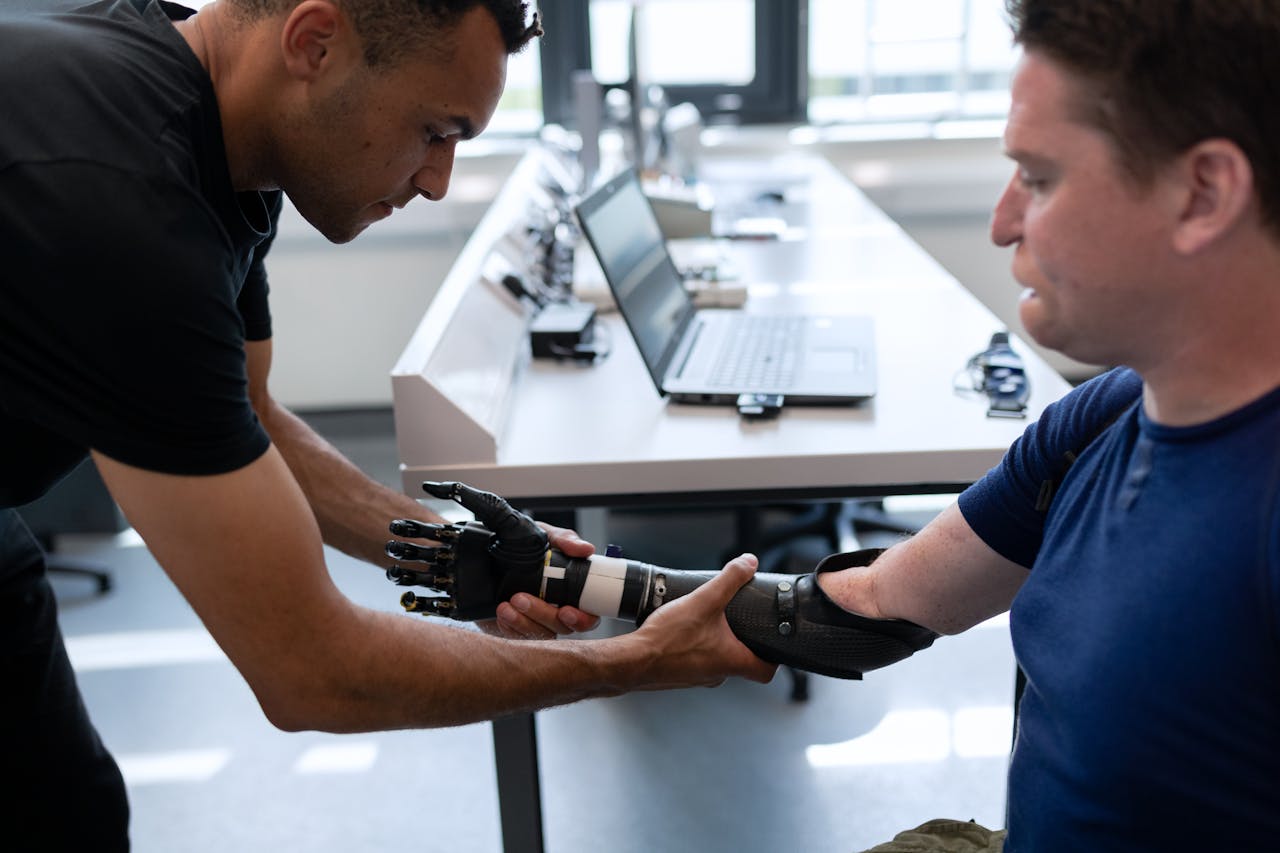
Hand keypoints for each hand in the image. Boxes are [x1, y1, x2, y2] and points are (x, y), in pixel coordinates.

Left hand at [485, 521, 601, 639]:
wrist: (493, 554)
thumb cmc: (527, 545)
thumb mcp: (545, 536)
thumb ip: (565, 540)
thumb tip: (585, 549)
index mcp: (574, 592)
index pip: (588, 616)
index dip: (582, 619)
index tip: (566, 611)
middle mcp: (559, 610)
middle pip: (562, 627)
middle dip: (543, 615)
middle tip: (521, 599)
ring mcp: (539, 622)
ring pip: (539, 634)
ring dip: (523, 622)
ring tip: (506, 606)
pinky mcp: (518, 629)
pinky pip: (518, 637)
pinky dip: (510, 627)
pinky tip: (502, 613)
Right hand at [625, 553, 777, 688]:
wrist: (631, 661)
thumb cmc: (667, 639)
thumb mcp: (704, 601)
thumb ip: (729, 580)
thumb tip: (749, 563)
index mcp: (731, 662)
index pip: (765, 671)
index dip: (774, 658)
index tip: (773, 644)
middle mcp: (717, 675)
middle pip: (740, 662)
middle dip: (740, 642)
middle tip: (739, 622)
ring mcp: (697, 677)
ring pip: (716, 660)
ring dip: (715, 643)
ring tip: (706, 622)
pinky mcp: (679, 675)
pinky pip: (695, 661)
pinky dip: (694, 647)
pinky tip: (682, 632)